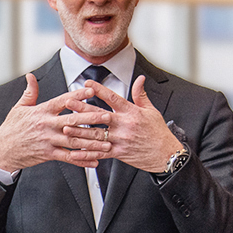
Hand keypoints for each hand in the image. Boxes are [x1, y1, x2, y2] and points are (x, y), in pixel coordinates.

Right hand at [0, 73, 111, 171]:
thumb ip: (29, 92)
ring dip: (92, 142)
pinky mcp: (48, 154)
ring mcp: (48, 141)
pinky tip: (95, 160)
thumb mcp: (18, 108)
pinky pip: (68, 158)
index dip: (78, 96)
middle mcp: (46, 126)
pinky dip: (82, 160)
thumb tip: (31, 76)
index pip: (62, 101)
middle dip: (91, 119)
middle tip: (107, 116)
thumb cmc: (11, 128)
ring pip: (73, 141)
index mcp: (41, 111)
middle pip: (72, 121)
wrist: (2, 150)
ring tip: (108, 141)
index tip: (92, 91)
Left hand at [61, 76, 182, 172]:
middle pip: (100, 116)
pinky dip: (87, 154)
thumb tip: (140, 78)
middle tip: (69, 103)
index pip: (113, 98)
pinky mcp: (119, 153)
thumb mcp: (152, 110)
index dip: (99, 90)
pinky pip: (100, 153)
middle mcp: (124, 126)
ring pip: (96, 135)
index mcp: (131, 113)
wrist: (166, 154)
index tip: (87, 83)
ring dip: (80, 131)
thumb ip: (141, 95)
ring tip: (66, 128)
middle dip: (83, 109)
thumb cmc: (158, 132)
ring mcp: (120, 140)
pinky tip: (75, 152)